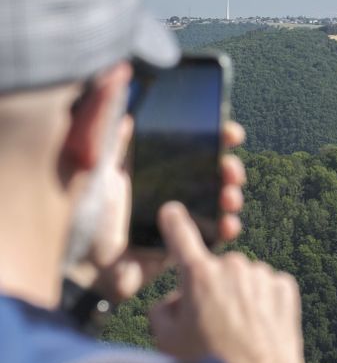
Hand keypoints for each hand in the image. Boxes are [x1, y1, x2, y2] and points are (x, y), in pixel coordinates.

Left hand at [67, 119, 246, 303]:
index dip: (216, 139)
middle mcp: (170, 191)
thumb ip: (113, 139)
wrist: (79, 260)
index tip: (231, 133)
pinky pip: (211, 237)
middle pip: (213, 174)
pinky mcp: (180, 246)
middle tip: (230, 169)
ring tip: (229, 198)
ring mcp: (178, 218)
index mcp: (154, 170)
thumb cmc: (83, 213)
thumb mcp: (98, 168)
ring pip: (218, 203)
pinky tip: (228, 224)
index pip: (193, 148)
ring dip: (231, 197)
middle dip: (230, 169)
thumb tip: (124, 101)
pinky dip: (226, 229)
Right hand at [150, 202, 328, 362]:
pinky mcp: (285, 287)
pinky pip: (267, 288)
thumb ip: (162, 311)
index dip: (174, 221)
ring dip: (239, 297)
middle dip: (211, 289)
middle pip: (215, 270)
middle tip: (211, 326)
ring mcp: (262, 275)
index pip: (180, 234)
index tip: (172, 210)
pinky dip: (263, 304)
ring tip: (239, 334)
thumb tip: (174, 301)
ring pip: (243, 279)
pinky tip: (259, 330)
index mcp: (198, 275)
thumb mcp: (167, 343)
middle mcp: (232, 266)